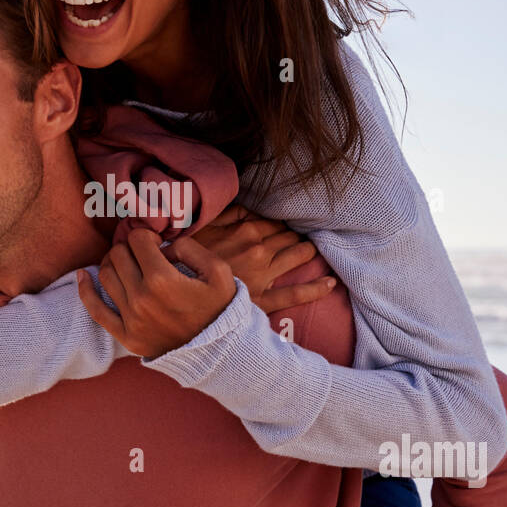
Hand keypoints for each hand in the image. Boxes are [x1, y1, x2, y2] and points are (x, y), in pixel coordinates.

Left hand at [76, 228, 236, 358]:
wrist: (219, 351)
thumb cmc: (219, 308)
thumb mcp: (218, 271)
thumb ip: (189, 247)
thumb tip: (162, 246)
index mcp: (162, 279)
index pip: (137, 239)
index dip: (146, 235)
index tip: (155, 243)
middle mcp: (141, 297)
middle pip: (118, 254)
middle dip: (129, 247)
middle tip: (142, 253)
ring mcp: (130, 318)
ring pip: (105, 275)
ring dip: (112, 262)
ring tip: (125, 263)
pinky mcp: (125, 335)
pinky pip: (95, 309)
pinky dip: (85, 289)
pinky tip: (83, 275)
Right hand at [190, 204, 334, 313]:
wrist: (176, 294)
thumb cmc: (183, 259)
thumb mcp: (199, 227)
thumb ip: (224, 213)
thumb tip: (245, 206)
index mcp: (245, 229)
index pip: (272, 220)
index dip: (278, 221)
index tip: (281, 223)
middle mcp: (260, 249)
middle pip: (287, 236)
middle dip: (294, 234)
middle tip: (298, 234)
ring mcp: (265, 275)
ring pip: (296, 256)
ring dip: (307, 251)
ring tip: (314, 249)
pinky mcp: (264, 300)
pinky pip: (296, 294)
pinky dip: (316, 288)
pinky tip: (330, 283)